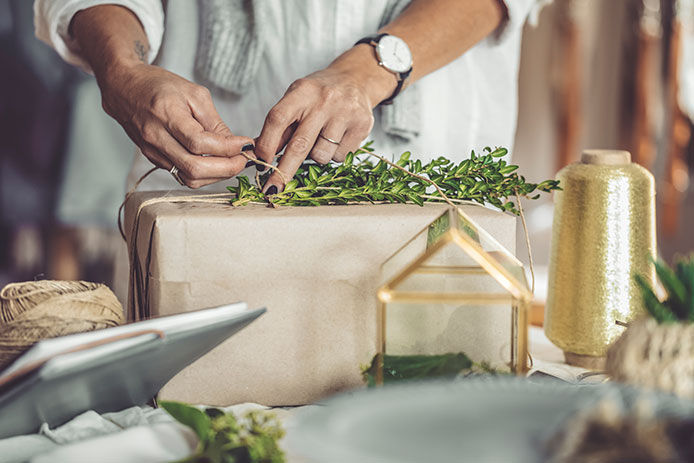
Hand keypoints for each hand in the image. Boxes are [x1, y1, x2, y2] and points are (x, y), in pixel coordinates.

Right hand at [98, 62, 254, 187]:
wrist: (124, 86)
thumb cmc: (160, 85)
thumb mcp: (194, 94)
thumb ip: (214, 122)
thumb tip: (235, 145)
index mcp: (167, 115)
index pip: (200, 143)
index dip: (227, 148)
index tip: (246, 145)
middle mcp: (156, 137)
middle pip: (194, 168)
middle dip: (226, 169)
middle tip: (244, 160)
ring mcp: (152, 151)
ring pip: (189, 178)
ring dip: (216, 176)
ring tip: (233, 163)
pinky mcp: (153, 159)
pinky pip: (181, 175)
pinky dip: (203, 173)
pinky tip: (216, 163)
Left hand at [255, 46, 395, 192]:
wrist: (356, 80)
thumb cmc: (318, 95)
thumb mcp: (296, 100)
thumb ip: (281, 126)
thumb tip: (261, 157)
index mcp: (302, 91)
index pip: (278, 119)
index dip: (266, 144)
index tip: (260, 164)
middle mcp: (324, 101)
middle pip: (299, 144)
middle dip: (284, 171)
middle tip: (273, 189)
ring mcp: (345, 113)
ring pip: (321, 156)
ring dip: (315, 157)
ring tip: (320, 139)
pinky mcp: (362, 126)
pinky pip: (340, 157)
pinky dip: (334, 154)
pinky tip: (337, 138)